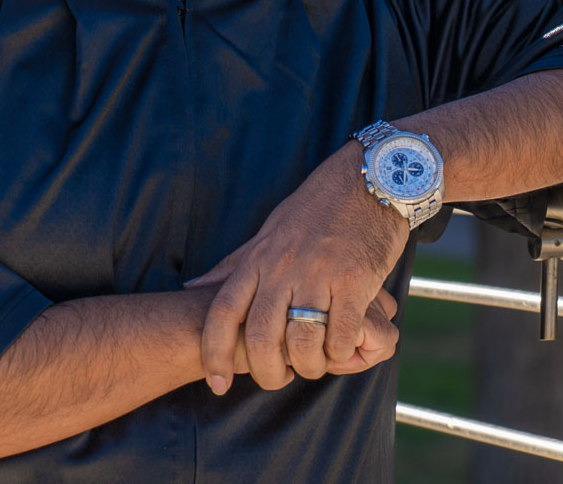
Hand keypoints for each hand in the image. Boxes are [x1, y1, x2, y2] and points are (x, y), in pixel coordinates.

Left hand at [190, 143, 410, 391]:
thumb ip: (234, 264)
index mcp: (260, 257)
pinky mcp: (355, 281)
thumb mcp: (270, 230)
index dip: (214, 352)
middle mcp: (284, 267)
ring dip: (307, 366)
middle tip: (278, 378)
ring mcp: (319, 273)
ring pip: (301, 342)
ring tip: (315, 364)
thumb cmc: (319, 207)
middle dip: (266, 372)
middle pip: (260, 336)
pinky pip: (340, 334)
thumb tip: (191, 288)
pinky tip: (342, 348)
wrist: (371, 179)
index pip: (223, 311)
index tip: (217, 383)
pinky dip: (339, 352)